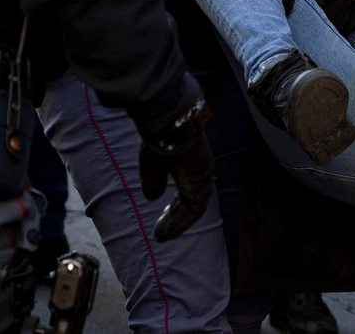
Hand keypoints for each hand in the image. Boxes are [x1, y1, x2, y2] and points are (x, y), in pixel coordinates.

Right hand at [138, 106, 213, 241]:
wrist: (169, 118)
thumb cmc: (159, 131)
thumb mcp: (151, 157)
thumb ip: (153, 177)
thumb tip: (152, 198)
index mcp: (189, 161)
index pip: (186, 189)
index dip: (175, 207)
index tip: (162, 221)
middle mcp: (199, 168)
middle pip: (191, 200)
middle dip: (175, 217)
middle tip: (162, 234)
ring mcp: (202, 174)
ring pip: (193, 206)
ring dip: (178, 223)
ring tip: (162, 236)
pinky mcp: (201, 180)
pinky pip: (194, 208)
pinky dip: (181, 221)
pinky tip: (168, 232)